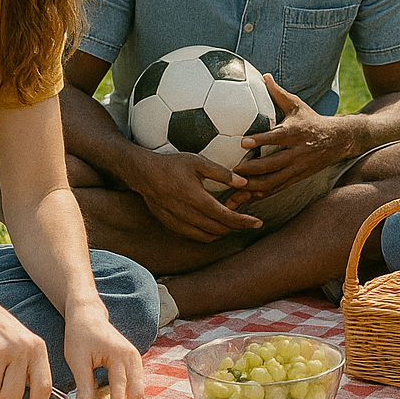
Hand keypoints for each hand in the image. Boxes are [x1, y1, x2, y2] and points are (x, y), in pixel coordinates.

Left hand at [61, 302, 145, 398]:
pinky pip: (137, 384)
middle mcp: (133, 357)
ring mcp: (135, 359)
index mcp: (120, 355)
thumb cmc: (80, 335)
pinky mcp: (133, 362)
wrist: (88, 316)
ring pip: (140, 389)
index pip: (121, 388)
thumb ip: (83, 385)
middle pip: (137, 391)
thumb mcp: (77, 360)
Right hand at [127, 146, 261, 242]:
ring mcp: (176, 221)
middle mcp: (185, 213)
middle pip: (217, 229)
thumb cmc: (172, 164)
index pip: (224, 216)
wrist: (142, 172)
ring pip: (205, 236)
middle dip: (235, 227)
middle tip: (245, 220)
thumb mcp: (198, 162)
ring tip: (230, 223)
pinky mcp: (169, 225)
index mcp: (195, 197)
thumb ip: (222, 173)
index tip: (257, 222)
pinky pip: (192, 236)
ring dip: (221, 233)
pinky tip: (212, 226)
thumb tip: (244, 182)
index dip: (243, 221)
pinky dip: (206, 235)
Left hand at [236, 74, 355, 196]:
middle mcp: (297, 152)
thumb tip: (264, 75)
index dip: (261, 140)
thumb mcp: (297, 105)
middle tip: (230, 170)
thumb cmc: (311, 120)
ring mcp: (297, 168)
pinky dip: (261, 194)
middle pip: (272, 164)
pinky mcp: (297, 178)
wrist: (338, 140)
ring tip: (234, 188)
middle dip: (251, 169)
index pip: (277, 138)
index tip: (243, 141)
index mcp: (295, 133)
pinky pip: (277, 189)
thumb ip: (278, 93)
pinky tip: (245, 197)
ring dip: (253, 187)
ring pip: (273, 181)